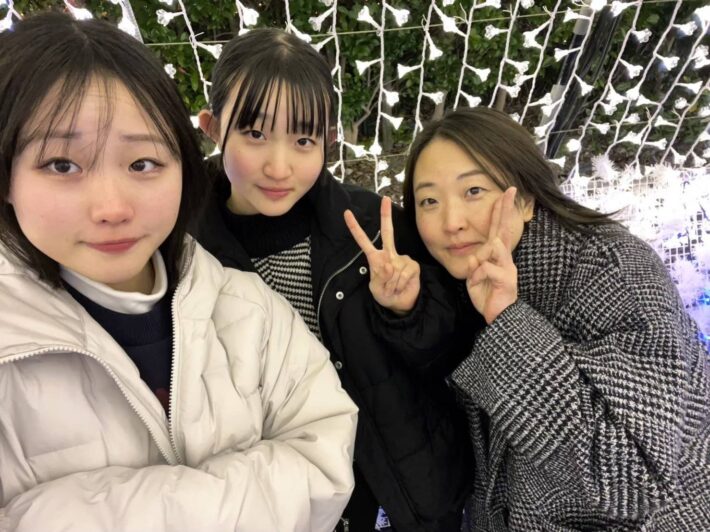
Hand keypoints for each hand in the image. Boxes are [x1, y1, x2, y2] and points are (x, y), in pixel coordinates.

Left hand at [344, 196, 420, 314]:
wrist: (401, 303)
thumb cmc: (385, 294)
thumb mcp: (376, 289)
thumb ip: (380, 277)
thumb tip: (388, 265)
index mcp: (375, 258)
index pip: (363, 240)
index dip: (355, 228)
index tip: (347, 213)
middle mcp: (389, 254)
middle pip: (387, 232)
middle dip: (386, 215)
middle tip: (385, 198)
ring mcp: (401, 258)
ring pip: (395, 268)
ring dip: (393, 283)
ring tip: (394, 287)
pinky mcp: (412, 265)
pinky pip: (405, 273)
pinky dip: (402, 283)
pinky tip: (403, 285)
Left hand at [466, 187, 518, 324]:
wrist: (499, 317)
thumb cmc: (487, 296)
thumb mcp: (475, 278)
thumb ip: (475, 265)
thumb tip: (476, 256)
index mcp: (497, 257)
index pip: (499, 230)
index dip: (501, 212)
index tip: (504, 193)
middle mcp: (505, 259)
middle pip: (504, 229)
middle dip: (506, 209)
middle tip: (510, 190)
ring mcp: (508, 268)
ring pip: (495, 247)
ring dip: (485, 255)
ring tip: (483, 268)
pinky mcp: (506, 279)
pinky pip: (485, 267)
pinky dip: (476, 276)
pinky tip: (477, 284)